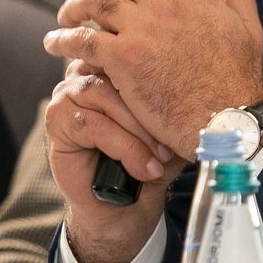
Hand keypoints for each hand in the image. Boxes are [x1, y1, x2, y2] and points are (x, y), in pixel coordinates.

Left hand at [44, 0, 262, 159]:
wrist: (228, 121)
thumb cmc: (239, 78)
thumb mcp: (247, 23)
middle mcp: (166, 2)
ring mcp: (142, 30)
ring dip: (72, 5)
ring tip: (66, 18)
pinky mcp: (124, 60)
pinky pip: (82, 39)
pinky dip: (62, 39)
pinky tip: (56, 44)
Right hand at [44, 62, 179, 262]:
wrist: (126, 208)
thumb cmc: (151, 162)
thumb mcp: (173, 128)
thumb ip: (180, 101)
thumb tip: (205, 86)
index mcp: (116, 64)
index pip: (137, 54)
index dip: (162, 83)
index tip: (184, 113)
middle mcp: (88, 72)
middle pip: (120, 71)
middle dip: (150, 111)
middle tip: (172, 144)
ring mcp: (68, 94)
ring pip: (105, 96)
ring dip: (138, 132)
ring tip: (158, 159)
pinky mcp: (57, 121)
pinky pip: (91, 123)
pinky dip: (122, 147)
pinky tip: (142, 169)